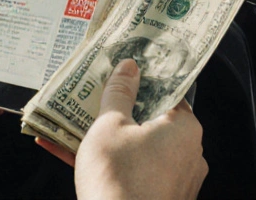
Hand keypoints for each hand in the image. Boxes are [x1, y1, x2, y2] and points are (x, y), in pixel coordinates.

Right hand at [37, 59, 206, 199]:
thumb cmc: (118, 179)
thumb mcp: (109, 125)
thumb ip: (119, 93)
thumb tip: (129, 67)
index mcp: (185, 128)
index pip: (168, 92)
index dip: (142, 81)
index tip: (121, 74)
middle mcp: (188, 154)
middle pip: (150, 122)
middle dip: (118, 113)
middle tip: (92, 101)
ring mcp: (176, 182)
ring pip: (137, 150)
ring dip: (106, 139)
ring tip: (70, 127)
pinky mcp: (159, 199)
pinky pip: (132, 173)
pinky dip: (108, 165)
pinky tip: (67, 152)